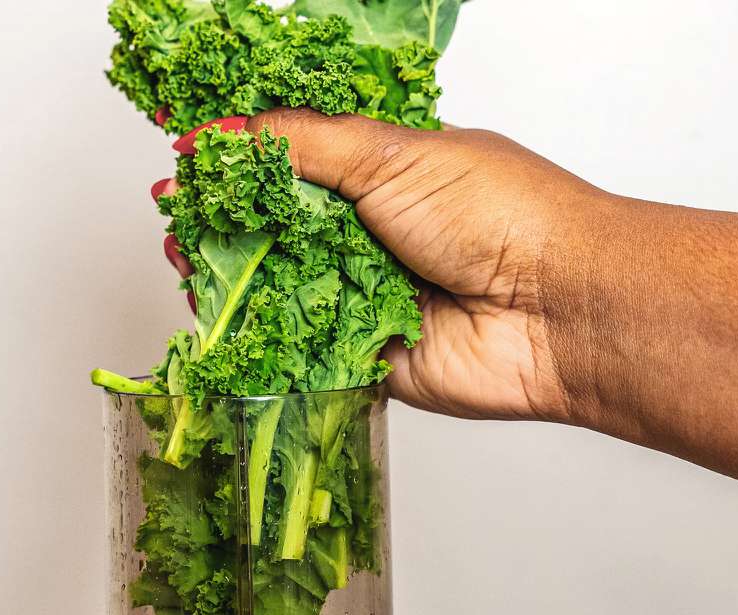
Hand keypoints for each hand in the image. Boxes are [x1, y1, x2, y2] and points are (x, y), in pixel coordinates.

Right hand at [154, 110, 613, 421]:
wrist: (558, 309)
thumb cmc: (500, 215)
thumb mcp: (390, 154)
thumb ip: (299, 143)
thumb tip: (219, 131)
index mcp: (382, 173)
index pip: (291, 162)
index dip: (240, 162)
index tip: (190, 162)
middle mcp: (370, 235)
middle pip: (274, 230)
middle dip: (224, 224)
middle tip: (180, 218)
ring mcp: (363, 299)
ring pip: (277, 291)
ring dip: (233, 279)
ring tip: (191, 263)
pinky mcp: (362, 360)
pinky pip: (298, 350)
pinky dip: (262, 339)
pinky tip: (223, 319)